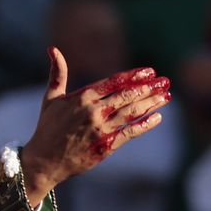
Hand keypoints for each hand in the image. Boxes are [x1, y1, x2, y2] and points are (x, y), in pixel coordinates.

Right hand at [18, 47, 170, 208]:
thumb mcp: (50, 99)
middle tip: (165, 81)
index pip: (114, 81)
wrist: (43, 161)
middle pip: (127, 95)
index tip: (149, 71)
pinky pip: (130, 133)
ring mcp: (101, 129)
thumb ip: (57, 74)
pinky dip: (145, 125)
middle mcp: (94, 111)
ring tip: (166, 96)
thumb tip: (53, 49)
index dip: (134, 76)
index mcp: (82, 97)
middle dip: (149, 87)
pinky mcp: (106, 146)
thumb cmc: (47, 129)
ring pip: (132, 112)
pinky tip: (157, 117)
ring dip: (151, 103)